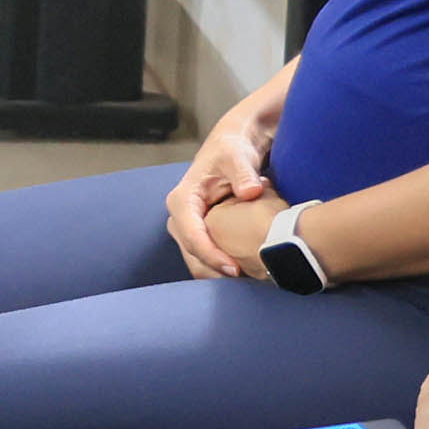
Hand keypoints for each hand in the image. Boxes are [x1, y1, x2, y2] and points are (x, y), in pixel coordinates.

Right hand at [167, 92, 280, 270]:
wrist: (233, 148)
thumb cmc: (233, 151)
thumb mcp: (237, 157)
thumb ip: (243, 173)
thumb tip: (250, 192)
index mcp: (182, 200)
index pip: (192, 236)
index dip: (211, 255)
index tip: (235, 269)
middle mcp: (179, 217)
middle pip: (192, 254)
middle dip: (215, 270)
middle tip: (245, 281)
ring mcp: (187, 227)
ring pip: (196, 260)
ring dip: (217, 273)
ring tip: (247, 280)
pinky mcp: (198, 233)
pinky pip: (205, 257)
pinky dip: (220, 267)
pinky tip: (244, 271)